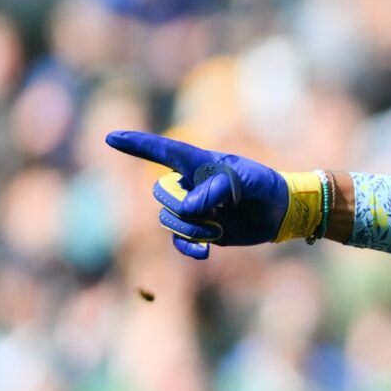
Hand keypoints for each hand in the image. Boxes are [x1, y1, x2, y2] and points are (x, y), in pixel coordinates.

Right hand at [105, 130, 316, 259]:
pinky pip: (178, 239)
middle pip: (162, 193)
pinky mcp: (199, 229)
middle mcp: (189, 184)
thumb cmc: (263, 186)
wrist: (279, 210)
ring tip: (219, 230)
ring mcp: (192, 207)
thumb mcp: (246, 181)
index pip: (163, 151)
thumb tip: (189, 208)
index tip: (111, 138)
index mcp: (199, 163)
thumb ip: (217, 189)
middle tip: (216, 211)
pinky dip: (188, 246)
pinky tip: (204, 253)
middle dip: (182, 206)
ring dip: (191, 228)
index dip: (137, 144)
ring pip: (169, 218)